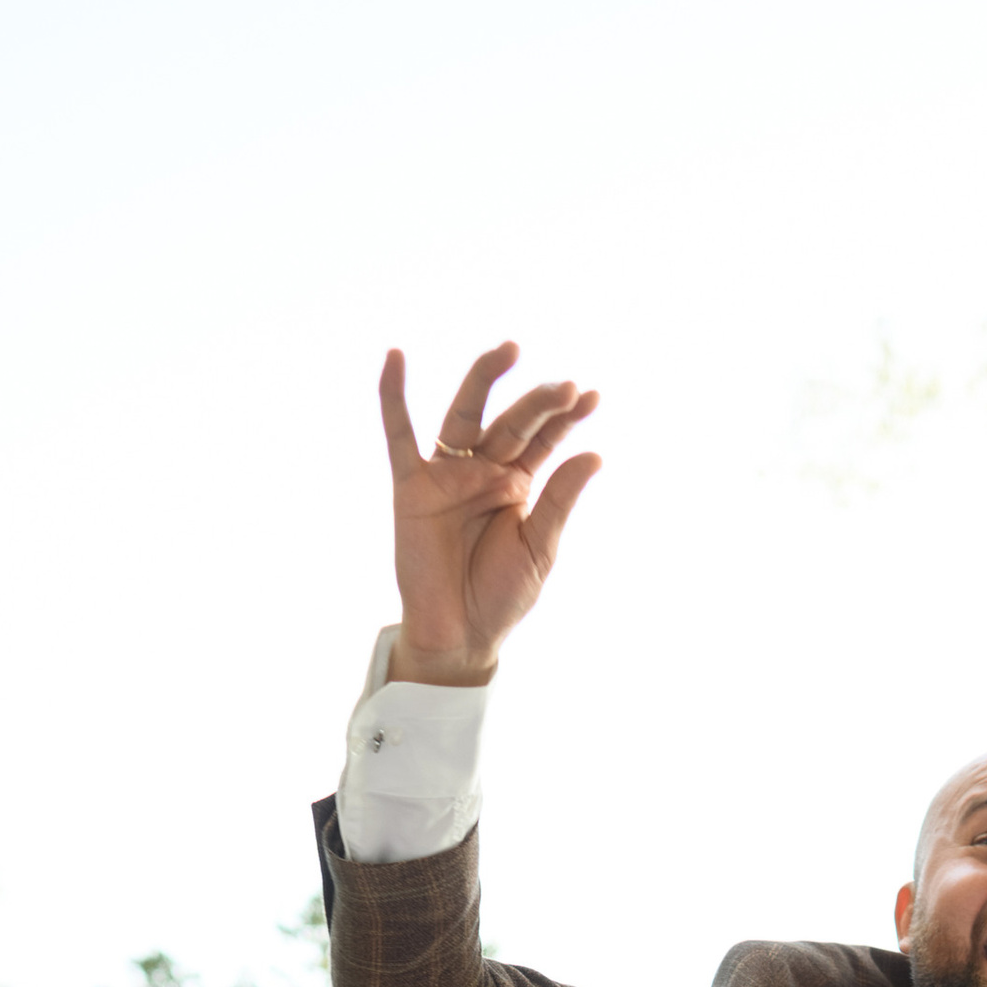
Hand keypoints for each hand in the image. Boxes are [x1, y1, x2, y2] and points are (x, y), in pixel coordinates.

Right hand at [380, 342, 601, 685]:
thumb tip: (594, 454)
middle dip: (538, 404)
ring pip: (464, 414)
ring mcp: (446, 474)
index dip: (566, 417)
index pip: (544, 439)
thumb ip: (559, 499)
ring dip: (484, 380)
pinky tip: (395, 357)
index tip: (592, 396)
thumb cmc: (501, 595)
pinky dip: (393, 396)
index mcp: (518, 482)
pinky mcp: (411, 486)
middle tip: (566, 387)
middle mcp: (483, 469)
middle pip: (511, 422)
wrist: (460, 636)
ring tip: (508, 351)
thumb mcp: (539, 548)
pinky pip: (399, 435)